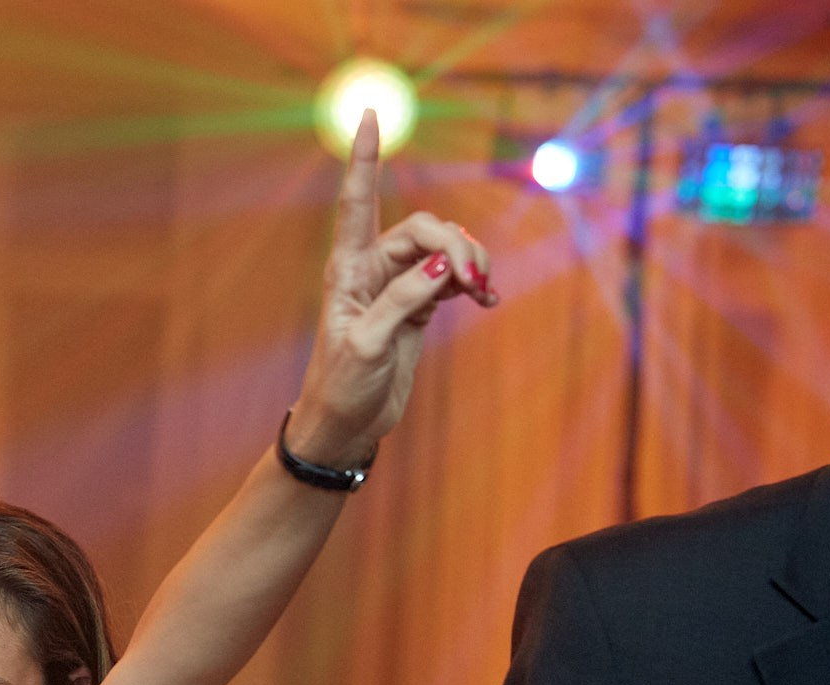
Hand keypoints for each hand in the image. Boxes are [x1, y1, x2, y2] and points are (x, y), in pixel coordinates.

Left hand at [287, 110, 498, 467]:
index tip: (370, 115)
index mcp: (347, 270)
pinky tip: (487, 300)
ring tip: (484, 294)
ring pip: (444, 250)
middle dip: (456, 248)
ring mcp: (397, 285)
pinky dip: (473, 282)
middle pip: (424, 229)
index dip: (364, 159)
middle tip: (475, 284)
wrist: (345, 424)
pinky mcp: (417, 305)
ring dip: (470, 263)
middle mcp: (371, 269)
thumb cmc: (342, 386)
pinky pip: (452, 277)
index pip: (356, 202)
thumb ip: (403, 301)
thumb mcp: (368, 345)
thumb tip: (443, 265)